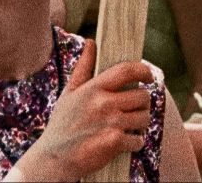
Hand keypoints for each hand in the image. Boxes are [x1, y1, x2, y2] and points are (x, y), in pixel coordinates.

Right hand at [14, 40, 152, 178]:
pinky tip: (122, 144)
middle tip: (133, 111)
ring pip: (144, 118)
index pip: (127, 70)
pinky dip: (134, 144)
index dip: (143, 71)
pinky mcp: (114, 142)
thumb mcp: (69, 94)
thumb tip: (91, 42)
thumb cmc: (62, 125)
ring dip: (140, 124)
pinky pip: (138, 140)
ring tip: (128, 127)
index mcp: (93, 89)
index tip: (148, 77)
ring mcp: (110, 122)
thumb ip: (83, 68)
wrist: (52, 160)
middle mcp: (103, 103)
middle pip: (143, 96)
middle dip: (141, 105)